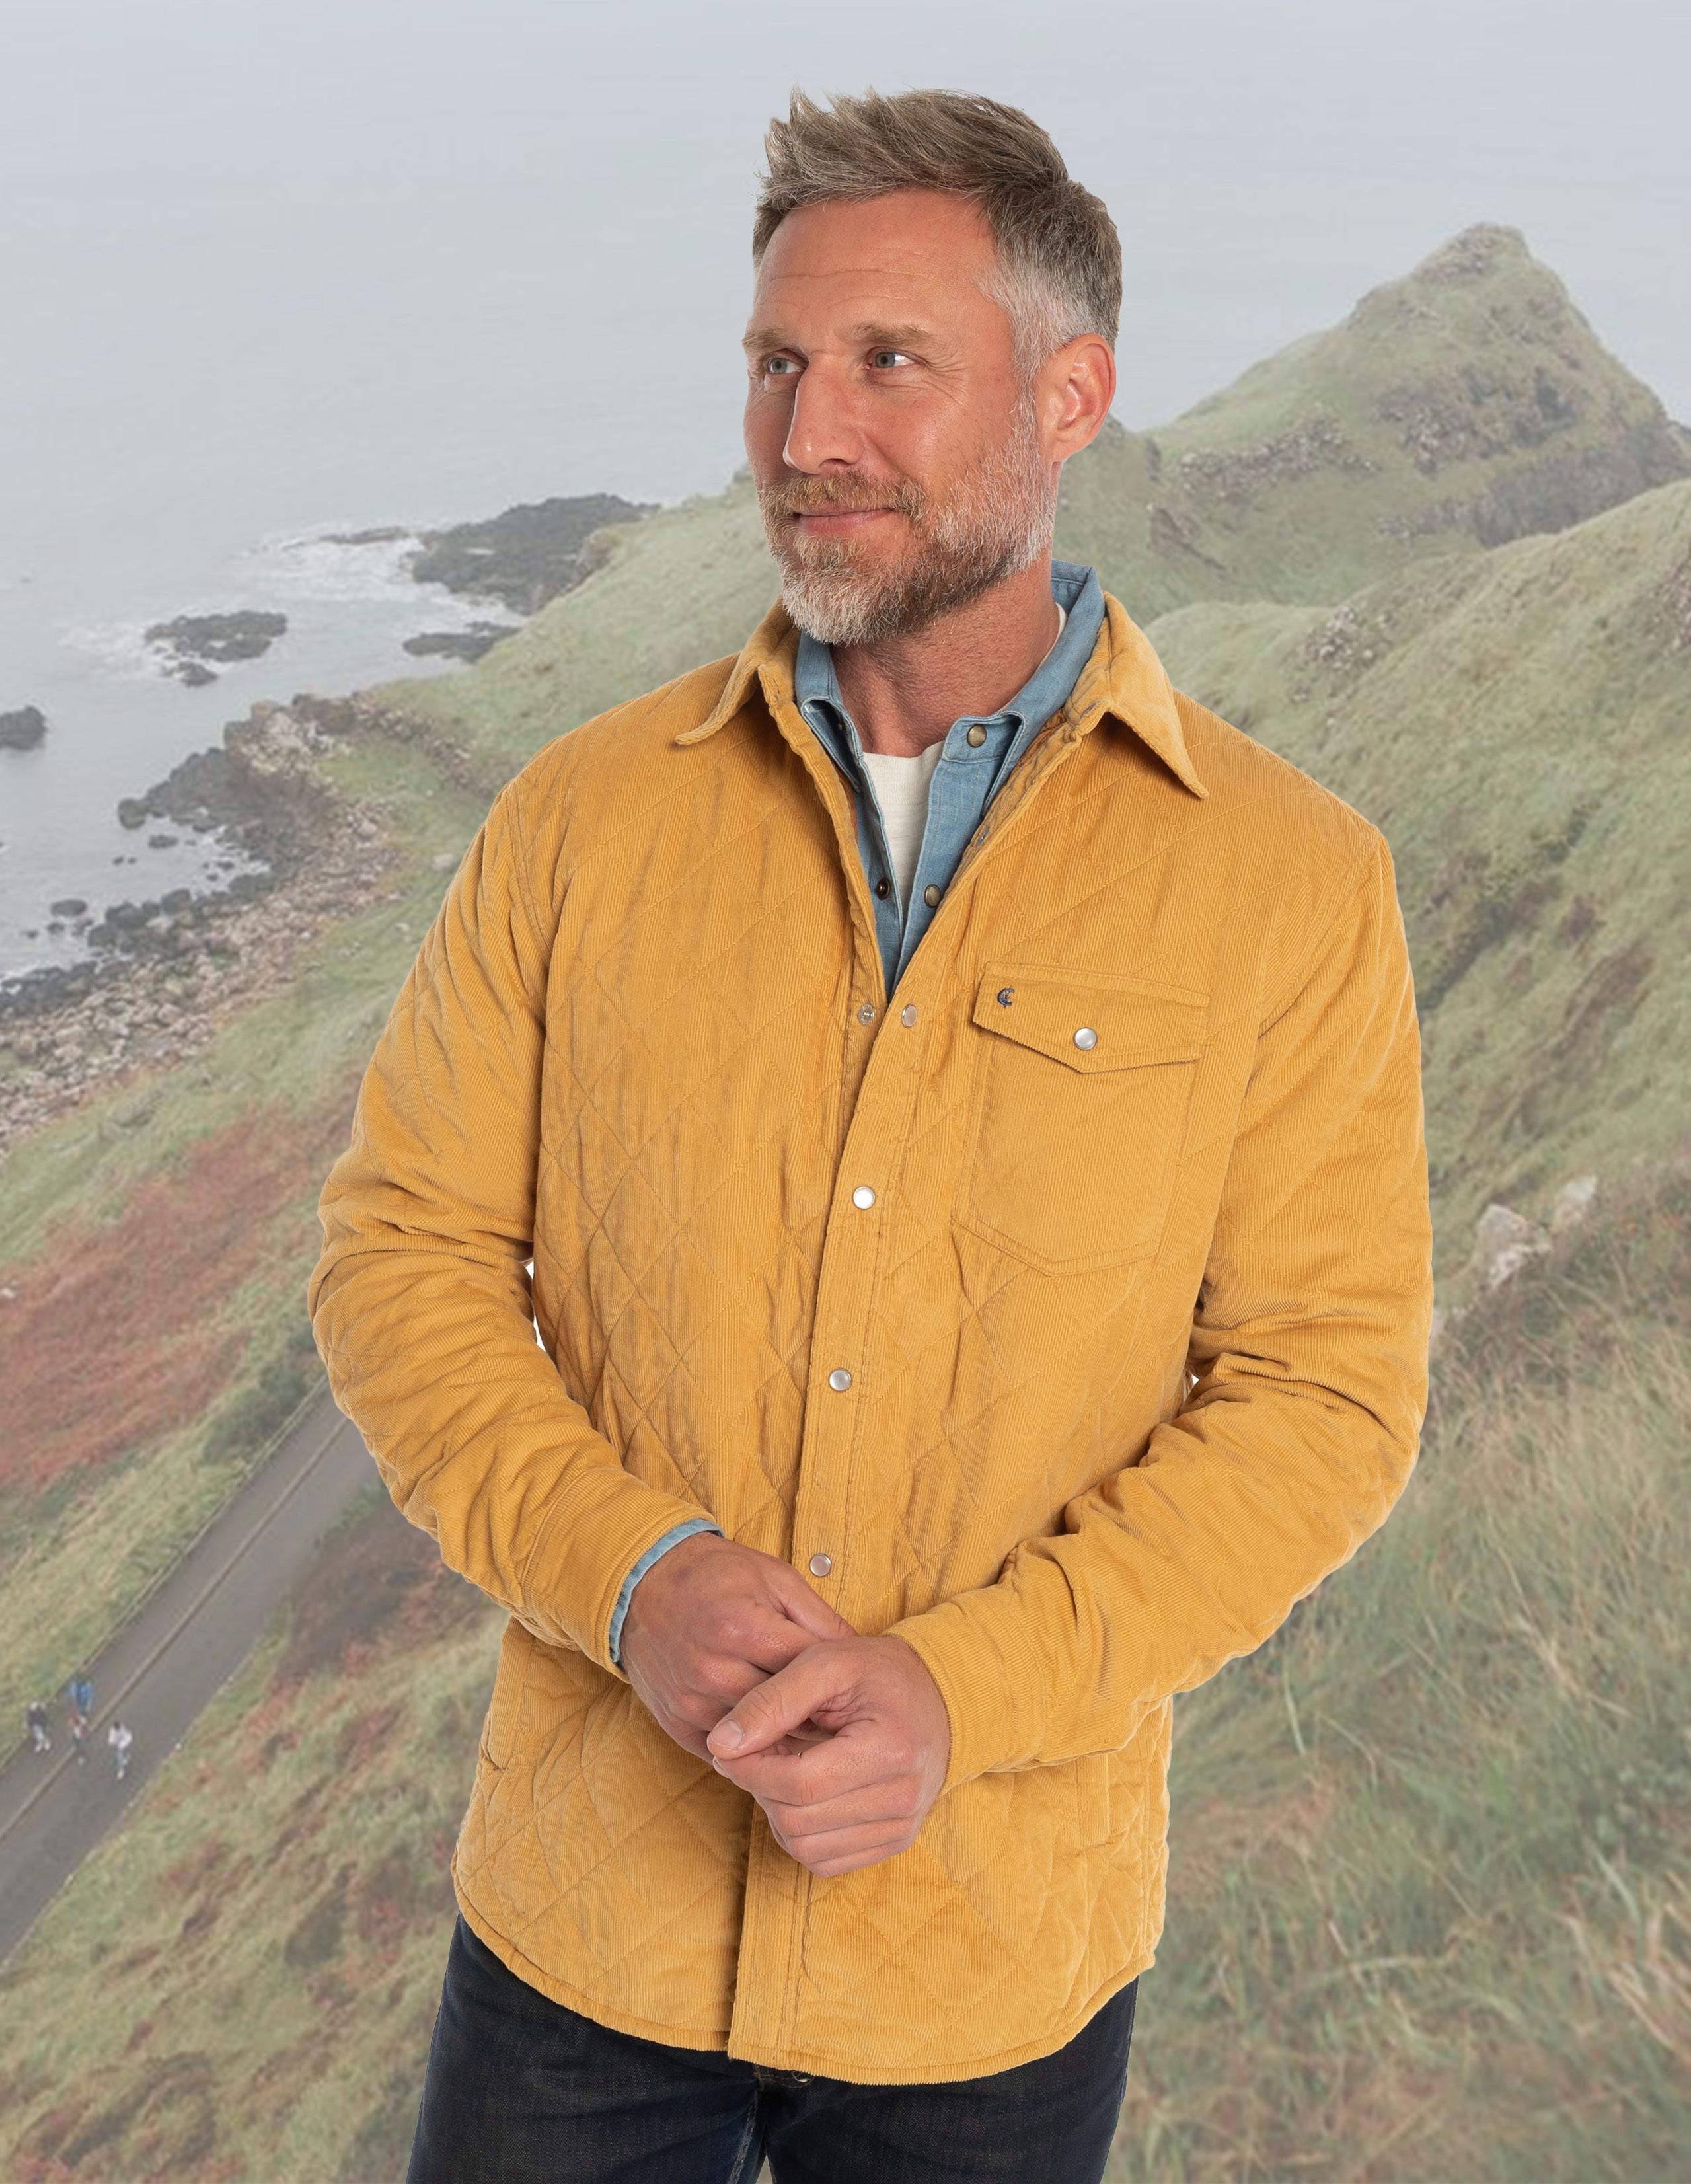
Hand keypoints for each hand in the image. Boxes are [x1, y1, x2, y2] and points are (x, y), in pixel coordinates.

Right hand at [619, 1533, 855, 1762]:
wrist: (643, 1582)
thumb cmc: (718, 1575)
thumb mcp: (777, 1579)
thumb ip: (820, 1619)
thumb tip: (865, 1654)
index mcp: (743, 1628)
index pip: (806, 1673)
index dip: (837, 1684)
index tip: (858, 1693)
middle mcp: (713, 1668)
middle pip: (783, 1712)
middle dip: (814, 1716)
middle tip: (844, 1723)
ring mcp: (690, 1698)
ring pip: (755, 1739)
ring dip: (785, 1738)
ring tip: (812, 1732)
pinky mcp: (674, 1719)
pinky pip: (723, 1751)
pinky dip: (750, 1748)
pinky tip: (772, 1739)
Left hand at [705, 1634, 950, 1876]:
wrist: (939, 1695)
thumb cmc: (878, 1672)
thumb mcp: (825, 1662)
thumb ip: (771, 1700)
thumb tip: (720, 1743)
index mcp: (890, 1750)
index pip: (798, 1783)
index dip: (749, 1767)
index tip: (728, 1744)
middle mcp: (902, 1799)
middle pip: (797, 1820)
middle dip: (759, 1787)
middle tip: (754, 1752)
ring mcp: (901, 1827)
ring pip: (805, 1848)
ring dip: (776, 1812)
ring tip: (780, 1768)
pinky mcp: (895, 1842)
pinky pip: (825, 1861)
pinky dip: (799, 1833)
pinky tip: (802, 1794)